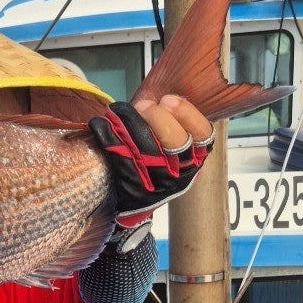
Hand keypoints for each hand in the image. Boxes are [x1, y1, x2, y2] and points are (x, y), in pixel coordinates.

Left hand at [89, 95, 213, 226]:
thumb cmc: (155, 166)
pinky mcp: (135, 191)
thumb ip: (171, 125)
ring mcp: (159, 184)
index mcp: (195, 157)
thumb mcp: (174, 151)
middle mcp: (181, 172)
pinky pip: (120, 160)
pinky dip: (107, 138)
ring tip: (117, 109)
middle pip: (176, 141)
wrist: (136, 205)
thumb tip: (154, 97)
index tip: (168, 99)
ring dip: (128, 123)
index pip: (202, 134)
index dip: (187, 113)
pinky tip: (99, 124)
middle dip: (157, 117)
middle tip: (142, 104)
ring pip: (146, 150)